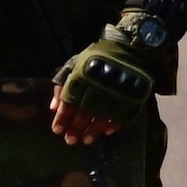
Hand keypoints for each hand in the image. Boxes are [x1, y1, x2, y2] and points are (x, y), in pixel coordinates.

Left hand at [52, 20, 165, 141]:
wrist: (133, 45)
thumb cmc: (99, 56)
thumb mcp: (75, 63)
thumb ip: (62, 84)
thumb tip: (53, 108)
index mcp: (82, 78)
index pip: (69, 103)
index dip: (62, 119)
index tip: (57, 130)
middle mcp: (98, 87)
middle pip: (84, 114)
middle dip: (76, 129)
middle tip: (70, 141)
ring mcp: (117, 93)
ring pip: (102, 118)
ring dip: (93, 131)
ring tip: (87, 140)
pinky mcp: (133, 97)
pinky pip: (123, 115)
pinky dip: (114, 125)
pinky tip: (107, 131)